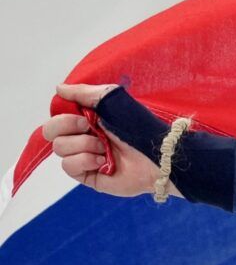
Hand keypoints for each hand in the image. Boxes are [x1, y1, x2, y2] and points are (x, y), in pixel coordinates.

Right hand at [43, 82, 162, 197]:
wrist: (156, 154)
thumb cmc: (138, 125)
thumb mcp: (111, 99)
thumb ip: (83, 92)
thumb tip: (59, 89)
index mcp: (87, 119)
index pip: (56, 117)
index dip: (63, 118)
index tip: (83, 117)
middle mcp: (83, 137)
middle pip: (51, 132)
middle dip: (68, 128)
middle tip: (91, 129)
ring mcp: (84, 157)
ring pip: (59, 148)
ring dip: (83, 145)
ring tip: (104, 147)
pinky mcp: (87, 175)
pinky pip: (68, 166)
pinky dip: (83, 160)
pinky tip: (101, 161)